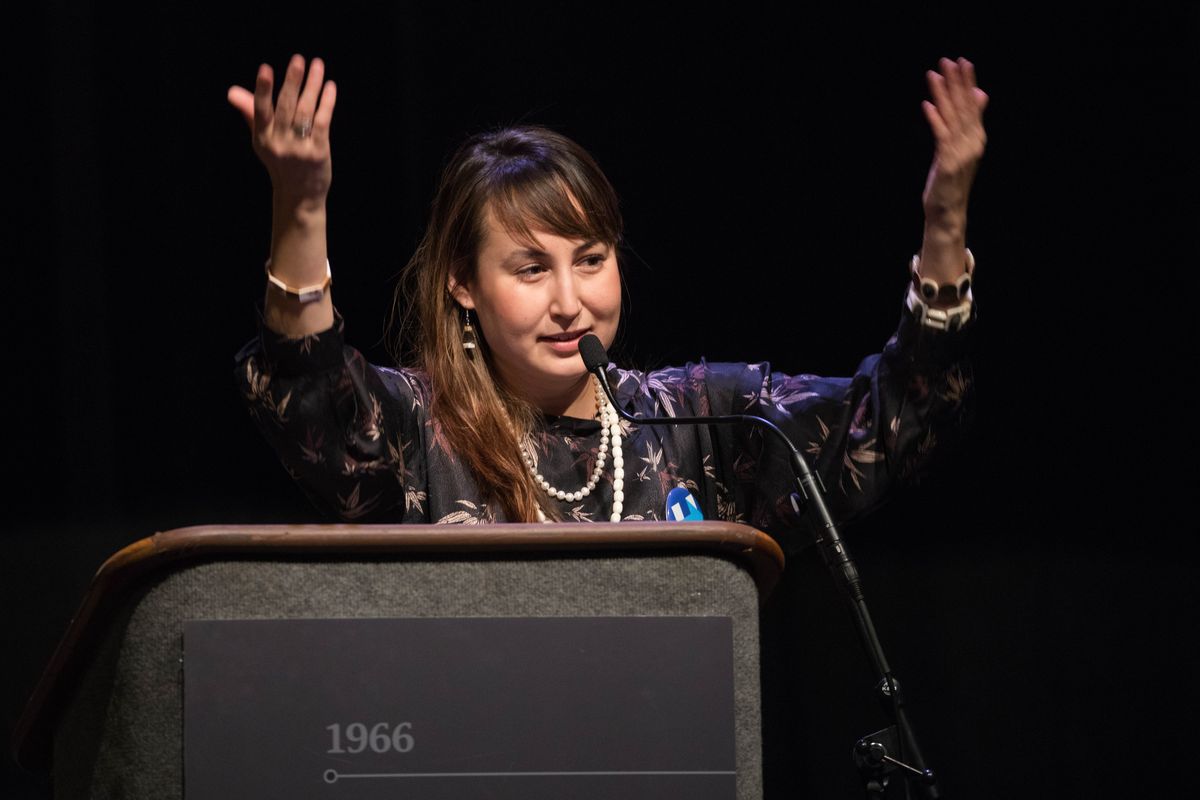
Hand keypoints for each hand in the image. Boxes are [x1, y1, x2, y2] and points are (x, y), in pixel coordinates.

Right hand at [227, 55, 336, 208]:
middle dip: (292, 81)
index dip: (262, 89)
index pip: (260, 110)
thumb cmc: (280, 162)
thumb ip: (250, 114)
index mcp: (262, 138)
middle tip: (298, 59)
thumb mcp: (262, 141)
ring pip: (306, 111)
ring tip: (317, 65)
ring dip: (312, 86)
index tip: (265, 68)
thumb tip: (232, 91)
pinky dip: (327, 103)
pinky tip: (329, 86)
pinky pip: (322, 122)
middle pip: (286, 107)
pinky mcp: (318, 152)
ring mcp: (299, 149)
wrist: (299, 195)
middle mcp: (279, 143)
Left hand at [920, 57, 987, 226]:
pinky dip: (934, 119)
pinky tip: (927, 104)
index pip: (973, 104)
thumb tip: (980, 95)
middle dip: (957, 82)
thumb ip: (971, 121)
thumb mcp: (963, 147)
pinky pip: (941, 135)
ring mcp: (961, 152)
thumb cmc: (952, 179)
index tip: (963, 62)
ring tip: (935, 74)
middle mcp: (972, 142)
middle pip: (964, 106)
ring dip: (943, 94)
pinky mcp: (947, 162)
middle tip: (950, 60)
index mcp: (977, 137)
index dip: (968, 82)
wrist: (948, 210)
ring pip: (952, 116)